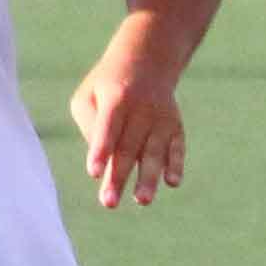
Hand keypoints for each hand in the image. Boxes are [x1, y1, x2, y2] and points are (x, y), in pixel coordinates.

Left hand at [73, 48, 187, 209]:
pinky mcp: (175, 127)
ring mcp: (161, 119)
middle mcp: (141, 110)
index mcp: (116, 99)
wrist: (147, 62)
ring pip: (154, 152)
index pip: (107, 129)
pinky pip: (177, 148)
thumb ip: (91, 126)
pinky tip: (172, 183)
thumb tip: (104, 160)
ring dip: (149, 178)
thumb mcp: (88, 97)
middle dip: (119, 176)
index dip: (100, 151)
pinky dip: (176, 165)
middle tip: (109, 203)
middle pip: (129, 148)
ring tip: (142, 201)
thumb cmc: (107, 87)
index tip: (93, 173)